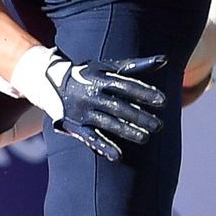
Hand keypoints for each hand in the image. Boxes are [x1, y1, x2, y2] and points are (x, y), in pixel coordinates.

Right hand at [13, 46, 169, 161]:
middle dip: (139, 116)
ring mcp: (83, 111)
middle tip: (158, 126)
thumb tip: (164, 59)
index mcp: (100, 78)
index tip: (162, 101)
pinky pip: (91, 137)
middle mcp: (91, 94)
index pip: (125, 86)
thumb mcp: (108, 67)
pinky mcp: (76, 125)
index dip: (144, 93)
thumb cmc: (88, 75)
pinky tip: (118, 156)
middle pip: (118, 106)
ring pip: (107, 122)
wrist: (50, 83)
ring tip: (145, 138)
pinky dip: (104, 146)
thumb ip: (136, 66)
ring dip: (126, 131)